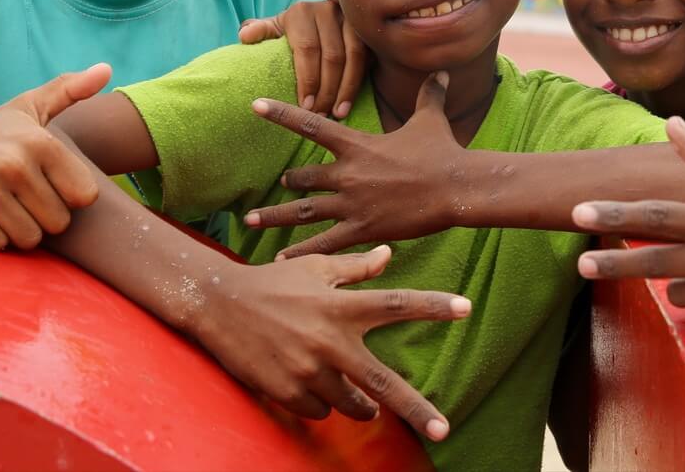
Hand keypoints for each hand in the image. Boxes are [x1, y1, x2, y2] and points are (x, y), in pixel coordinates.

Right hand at [0, 64, 108, 251]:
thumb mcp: (29, 106)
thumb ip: (70, 90)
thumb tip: (107, 69)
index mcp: (40, 142)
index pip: (84, 196)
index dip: (68, 196)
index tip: (47, 184)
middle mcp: (14, 164)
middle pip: (58, 223)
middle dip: (43, 217)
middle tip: (21, 198)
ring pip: (28, 238)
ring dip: (17, 230)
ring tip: (2, 206)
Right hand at [194, 245, 467, 439]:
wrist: (218, 305)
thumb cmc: (271, 281)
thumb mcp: (313, 267)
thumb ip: (355, 267)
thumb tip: (389, 256)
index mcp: (340, 306)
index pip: (396, 304)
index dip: (434, 306)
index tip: (466, 308)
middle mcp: (329, 341)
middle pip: (383, 383)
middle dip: (416, 408)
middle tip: (442, 429)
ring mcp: (307, 371)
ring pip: (350, 405)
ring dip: (357, 401)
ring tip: (343, 380)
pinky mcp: (287, 393)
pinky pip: (319, 411)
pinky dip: (320, 401)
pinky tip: (305, 379)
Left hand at [239, 0, 369, 117]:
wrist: (323, 19)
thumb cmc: (294, 32)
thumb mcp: (277, 29)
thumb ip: (262, 32)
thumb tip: (244, 36)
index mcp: (301, 12)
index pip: (307, 49)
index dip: (307, 80)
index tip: (305, 107)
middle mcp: (328, 10)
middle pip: (331, 56)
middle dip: (326, 90)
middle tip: (320, 116)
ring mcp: (351, 18)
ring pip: (353, 57)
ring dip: (345, 89)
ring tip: (337, 114)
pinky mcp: (367, 29)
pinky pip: (366, 58)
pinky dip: (358, 82)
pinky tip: (349, 102)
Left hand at [244, 72, 462, 256]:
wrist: (456, 187)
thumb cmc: (443, 152)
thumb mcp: (431, 119)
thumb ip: (428, 95)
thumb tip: (440, 72)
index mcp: (357, 145)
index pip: (310, 124)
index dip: (281, 113)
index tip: (255, 105)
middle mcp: (348, 173)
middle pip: (305, 177)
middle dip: (291, 182)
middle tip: (281, 184)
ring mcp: (353, 203)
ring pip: (304, 211)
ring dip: (276, 216)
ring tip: (251, 221)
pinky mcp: (363, 229)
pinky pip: (325, 243)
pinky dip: (301, 253)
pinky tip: (281, 261)